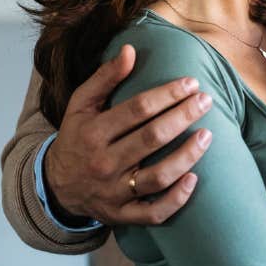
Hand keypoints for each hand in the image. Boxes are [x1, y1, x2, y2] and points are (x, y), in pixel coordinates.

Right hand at [43, 44, 211, 225]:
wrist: (57, 187)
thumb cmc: (76, 138)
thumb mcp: (80, 105)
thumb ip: (104, 78)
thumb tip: (130, 50)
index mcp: (93, 132)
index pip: (138, 109)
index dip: (168, 94)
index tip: (191, 83)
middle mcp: (103, 163)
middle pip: (152, 138)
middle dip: (183, 116)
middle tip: (206, 101)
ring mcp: (114, 192)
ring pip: (158, 176)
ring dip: (187, 155)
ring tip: (208, 135)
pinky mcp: (122, 215)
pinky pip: (154, 212)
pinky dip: (176, 199)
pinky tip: (194, 179)